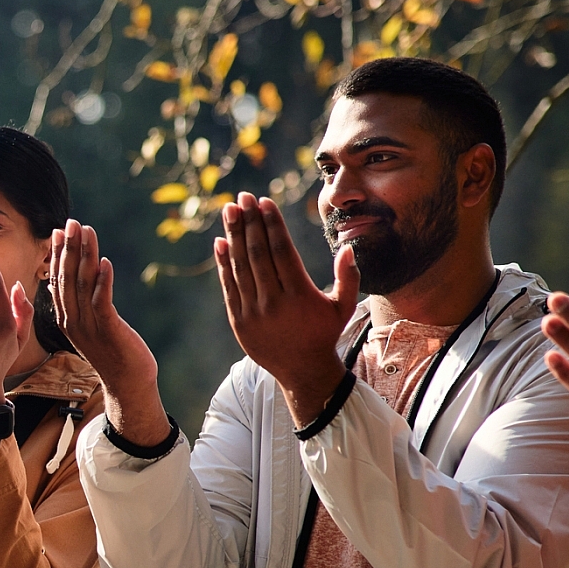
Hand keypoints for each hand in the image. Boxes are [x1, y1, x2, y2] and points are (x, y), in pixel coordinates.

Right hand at [49, 220, 169, 447]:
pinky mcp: (108, 330)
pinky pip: (102, 302)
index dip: (57, 255)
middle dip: (68, 248)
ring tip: (87, 232)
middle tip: (70, 223)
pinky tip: (105, 262)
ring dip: (85, 256)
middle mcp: (73, 320)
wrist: (127, 384)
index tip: (58, 232)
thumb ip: (80, 303)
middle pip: (67, 278)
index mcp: (66, 318)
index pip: (58, 280)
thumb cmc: (112, 353)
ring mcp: (89, 326)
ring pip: (83, 285)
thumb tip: (68, 281)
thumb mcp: (91, 326)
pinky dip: (103, 281)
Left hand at [215, 193, 358, 426]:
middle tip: (242, 197)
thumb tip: (347, 247)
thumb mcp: (343, 307)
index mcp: (300, 295)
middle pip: (257, 254)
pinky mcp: (238, 321)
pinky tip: (220, 242)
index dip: (271, 224)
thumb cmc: (324, 333)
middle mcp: (274, 302)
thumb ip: (348, 277)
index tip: (263, 201)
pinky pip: (229, 286)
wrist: (301, 371)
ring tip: (230, 210)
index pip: (281, 251)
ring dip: (233, 236)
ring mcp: (253, 312)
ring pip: (240, 267)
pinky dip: (223, 263)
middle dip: (249, 222)